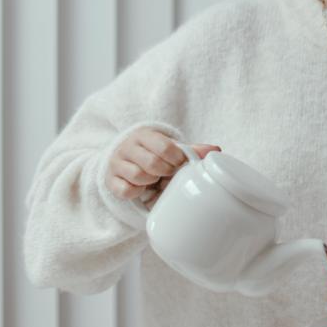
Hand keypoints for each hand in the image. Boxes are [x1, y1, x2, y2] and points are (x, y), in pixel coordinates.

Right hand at [105, 126, 220, 209]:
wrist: (124, 159)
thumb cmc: (153, 153)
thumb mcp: (170, 148)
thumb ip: (191, 149)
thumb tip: (216, 150)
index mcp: (145, 135)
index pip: (164, 146)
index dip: (176, 159)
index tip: (179, 163)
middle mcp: (128, 146)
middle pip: (152, 163)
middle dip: (165, 172)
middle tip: (168, 173)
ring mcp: (116, 162)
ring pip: (138, 176)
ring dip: (151, 181)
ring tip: (154, 179)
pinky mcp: (110, 180)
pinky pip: (125, 190)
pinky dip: (136, 191)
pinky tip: (141, 187)